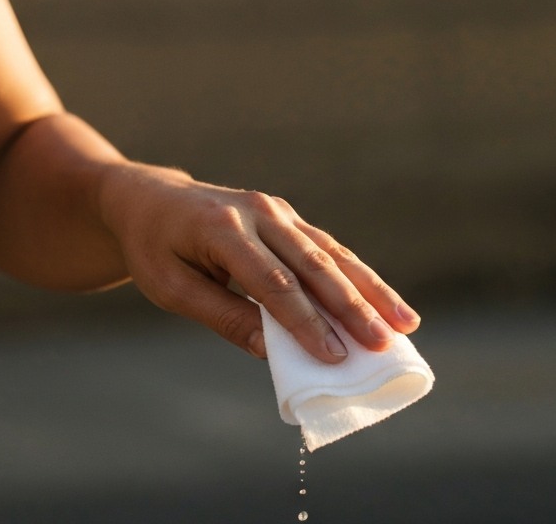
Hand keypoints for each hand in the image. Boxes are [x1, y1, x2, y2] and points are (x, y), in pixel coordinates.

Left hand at [97, 163, 420, 363]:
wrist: (149, 198)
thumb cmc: (155, 248)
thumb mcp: (171, 288)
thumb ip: (222, 315)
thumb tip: (271, 353)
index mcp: (222, 228)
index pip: (272, 282)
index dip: (305, 322)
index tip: (334, 357)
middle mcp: (256, 211)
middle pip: (312, 263)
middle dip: (352, 306)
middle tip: (386, 344)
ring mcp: (274, 209)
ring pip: (329, 251)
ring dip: (369, 287)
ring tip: (406, 321)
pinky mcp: (285, 215)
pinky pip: (325, 245)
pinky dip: (356, 273)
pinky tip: (383, 298)